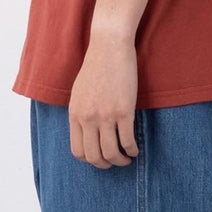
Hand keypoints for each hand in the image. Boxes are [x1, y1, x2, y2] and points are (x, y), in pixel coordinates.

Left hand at [68, 29, 140, 167]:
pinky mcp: (123, 111)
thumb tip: (86, 131)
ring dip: (121, 161)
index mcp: (75, 114)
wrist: (109, 46)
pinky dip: (133, 149)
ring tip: (127, 158)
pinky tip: (136, 149)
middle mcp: (88, 118)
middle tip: (115, 162)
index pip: (78, 151)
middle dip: (106, 165)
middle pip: (94, 157)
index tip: (100, 157)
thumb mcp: (79, 92)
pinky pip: (128, 141)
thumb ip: (81, 113)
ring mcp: (105, 116)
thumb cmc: (96, 66)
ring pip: (111, 153)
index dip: (90, 160)